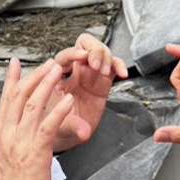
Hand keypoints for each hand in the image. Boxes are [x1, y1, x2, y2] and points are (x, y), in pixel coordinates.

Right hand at [0, 58, 73, 179]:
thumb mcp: (3, 162)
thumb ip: (10, 145)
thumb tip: (17, 139)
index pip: (4, 100)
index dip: (12, 79)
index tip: (16, 64)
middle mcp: (6, 135)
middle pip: (18, 95)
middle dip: (34, 76)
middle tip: (48, 63)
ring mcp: (19, 142)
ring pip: (33, 104)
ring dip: (48, 84)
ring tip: (58, 70)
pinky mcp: (35, 152)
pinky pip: (48, 125)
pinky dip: (59, 110)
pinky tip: (68, 100)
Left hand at [49, 33, 127, 150]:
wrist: (66, 135)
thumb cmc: (56, 125)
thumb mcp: (61, 127)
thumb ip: (73, 126)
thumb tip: (85, 132)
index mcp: (56, 77)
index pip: (64, 56)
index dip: (73, 53)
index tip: (82, 56)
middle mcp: (73, 72)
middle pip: (84, 45)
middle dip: (92, 51)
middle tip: (96, 65)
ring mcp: (89, 75)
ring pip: (100, 52)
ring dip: (105, 57)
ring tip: (105, 72)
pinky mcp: (102, 81)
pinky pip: (113, 66)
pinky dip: (119, 65)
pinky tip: (123, 73)